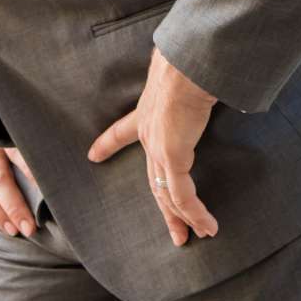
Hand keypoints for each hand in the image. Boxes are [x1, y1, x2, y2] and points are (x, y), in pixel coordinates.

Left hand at [87, 48, 219, 247]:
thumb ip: (186, 82)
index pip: (122, 131)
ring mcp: (159, 149)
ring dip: (182, 218)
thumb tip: (202, 72)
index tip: (93, 154)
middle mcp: (149, 134)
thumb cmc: (187, 64)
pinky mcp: (173, 158)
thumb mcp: (180, 75)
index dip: (108, 143)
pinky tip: (207, 227)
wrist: (187, 65)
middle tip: (173, 231)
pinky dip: (196, 214)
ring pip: (167, 195)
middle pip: (152, 180)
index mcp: (147, 113)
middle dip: (163, 208)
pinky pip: (184, 196)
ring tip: (192, 236)